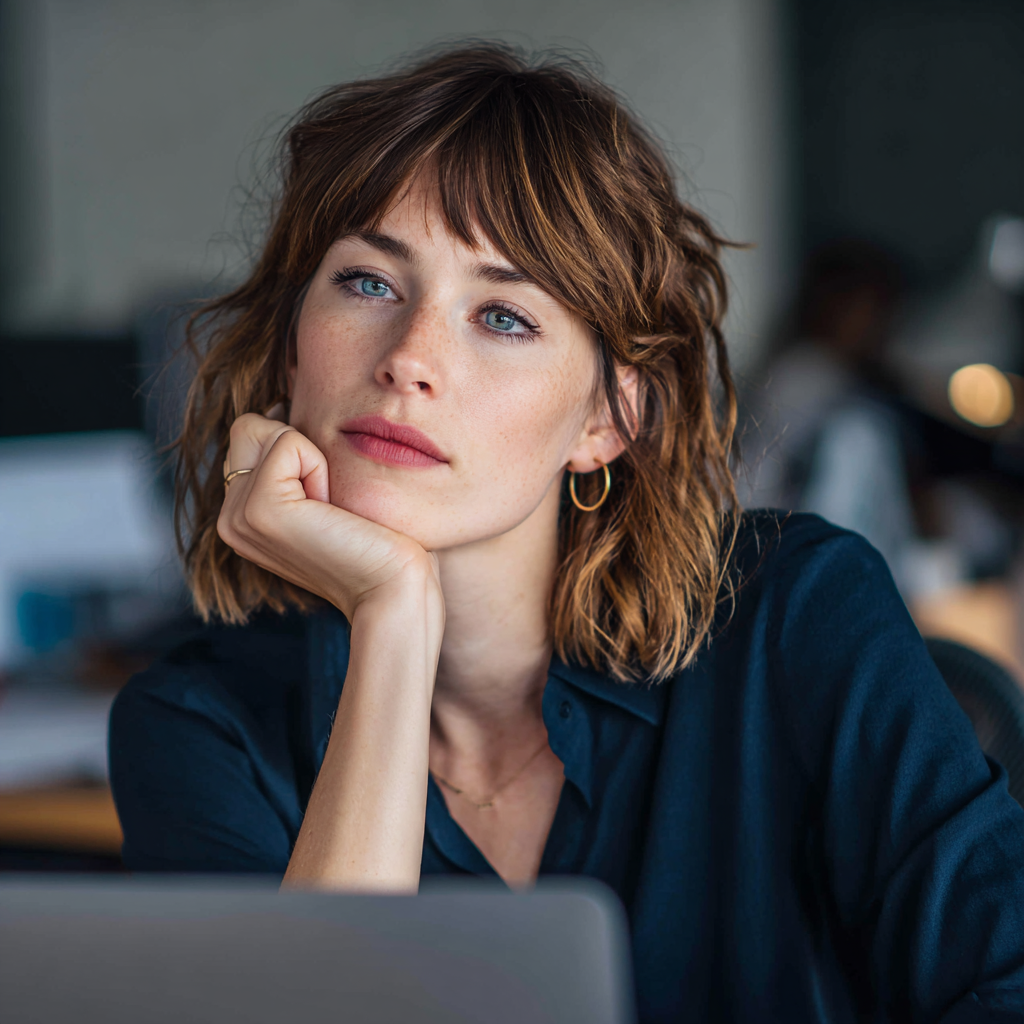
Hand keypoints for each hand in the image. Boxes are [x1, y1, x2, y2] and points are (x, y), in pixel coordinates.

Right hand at [217, 410, 439, 620]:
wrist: (394, 588)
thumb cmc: (378, 540)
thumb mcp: (327, 494)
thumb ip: (295, 463)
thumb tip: (283, 404)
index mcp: (241, 517)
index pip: (251, 435)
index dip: (300, 452)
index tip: (327, 502)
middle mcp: (230, 520)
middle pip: (249, 426)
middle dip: (301, 450)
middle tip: (329, 504)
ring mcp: (237, 518)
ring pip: (266, 429)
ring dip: (314, 460)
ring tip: (331, 510)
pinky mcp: (259, 510)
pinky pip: (287, 441)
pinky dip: (319, 466)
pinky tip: (331, 511)